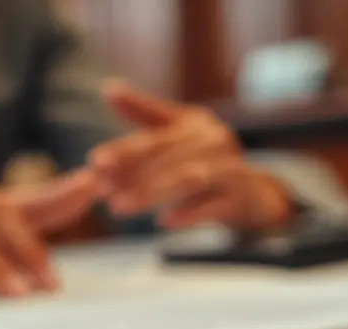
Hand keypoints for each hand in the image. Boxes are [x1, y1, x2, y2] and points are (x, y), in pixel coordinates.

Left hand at [90, 80, 293, 230]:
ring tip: (120, 207)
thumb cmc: (206, 158)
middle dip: (133, 175)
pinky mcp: (240, 198)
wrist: (252, 192)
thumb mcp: (178, 130)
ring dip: (152, 193)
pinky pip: (214, 207)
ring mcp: (231, 170)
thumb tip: (107, 87)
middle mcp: (215, 142)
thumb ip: (144, 111)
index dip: (124, 150)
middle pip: (169, 159)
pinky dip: (190, 214)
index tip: (95, 162)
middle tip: (102, 192)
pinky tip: (165, 221)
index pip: (154, 138)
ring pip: (188, 180)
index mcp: (196, 124)